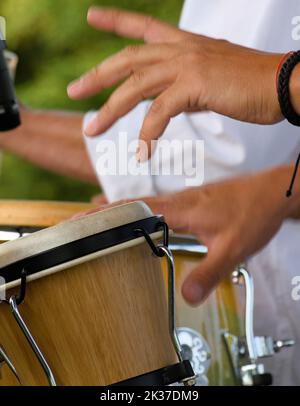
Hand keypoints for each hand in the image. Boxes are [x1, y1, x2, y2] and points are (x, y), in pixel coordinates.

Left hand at [68, 7, 282, 159]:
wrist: (284, 84)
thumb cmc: (253, 84)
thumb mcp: (213, 80)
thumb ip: (187, 88)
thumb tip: (170, 103)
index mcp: (186, 44)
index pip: (144, 26)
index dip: (116, 20)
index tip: (93, 16)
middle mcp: (182, 49)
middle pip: (128, 58)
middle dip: (98, 75)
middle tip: (74, 90)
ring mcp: (188, 64)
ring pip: (136, 85)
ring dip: (111, 110)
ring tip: (92, 131)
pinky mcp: (196, 84)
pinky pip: (160, 111)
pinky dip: (148, 134)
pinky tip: (142, 152)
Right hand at [93, 166, 294, 304]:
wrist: (273, 193)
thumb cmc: (254, 212)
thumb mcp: (232, 248)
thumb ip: (208, 272)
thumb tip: (186, 295)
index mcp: (182, 208)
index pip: (135, 209)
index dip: (107, 215)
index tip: (83, 218)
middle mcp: (180, 200)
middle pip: (133, 203)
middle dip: (104, 212)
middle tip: (79, 221)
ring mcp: (186, 199)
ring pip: (145, 203)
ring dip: (120, 210)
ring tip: (99, 220)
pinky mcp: (194, 202)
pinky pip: (159, 205)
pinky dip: (140, 210)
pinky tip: (140, 218)